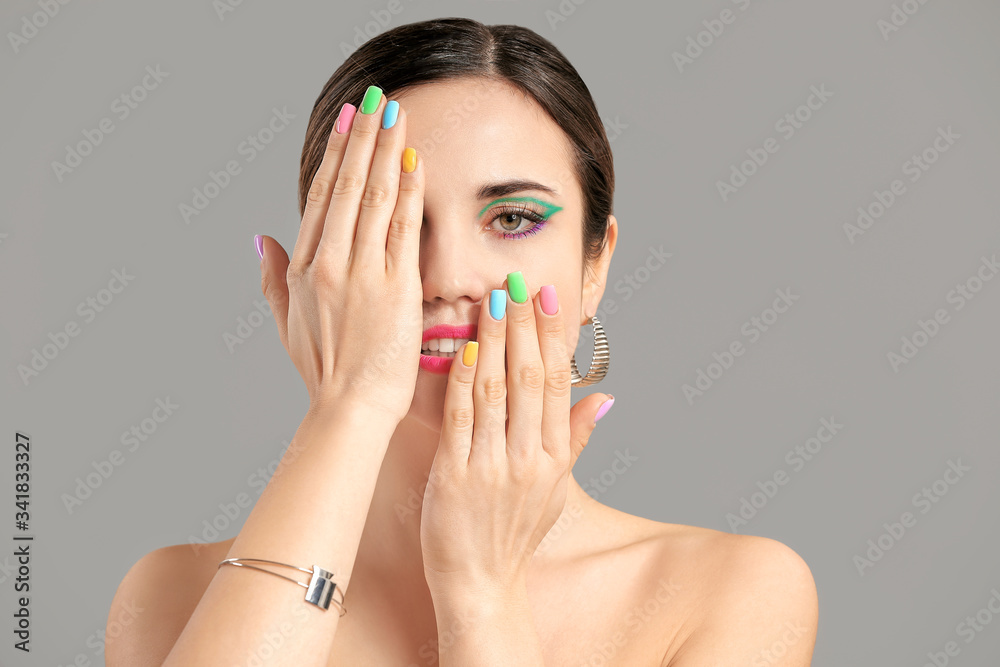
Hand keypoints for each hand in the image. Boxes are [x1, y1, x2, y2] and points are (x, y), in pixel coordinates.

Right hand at [255, 88, 424, 420]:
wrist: (350, 409)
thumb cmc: (324, 371)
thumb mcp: (285, 323)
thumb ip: (269, 278)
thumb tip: (259, 238)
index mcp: (302, 268)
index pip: (322, 196)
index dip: (336, 154)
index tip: (348, 121)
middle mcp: (328, 262)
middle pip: (348, 185)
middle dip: (363, 137)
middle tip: (376, 98)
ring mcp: (361, 272)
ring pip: (375, 197)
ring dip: (387, 151)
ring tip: (397, 115)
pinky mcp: (395, 287)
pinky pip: (403, 228)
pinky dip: (409, 192)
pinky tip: (415, 161)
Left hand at [419, 273, 613, 597]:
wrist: (481, 584)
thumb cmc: (515, 533)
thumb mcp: (555, 489)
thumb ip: (577, 440)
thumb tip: (604, 398)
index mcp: (554, 458)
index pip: (555, 384)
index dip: (552, 337)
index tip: (548, 298)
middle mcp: (528, 459)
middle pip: (528, 378)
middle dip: (524, 326)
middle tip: (519, 282)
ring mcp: (491, 467)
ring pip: (495, 390)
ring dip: (493, 341)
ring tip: (492, 301)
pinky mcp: (454, 477)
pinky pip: (460, 419)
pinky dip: (462, 380)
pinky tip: (463, 348)